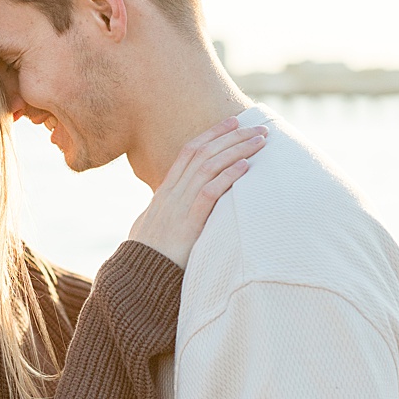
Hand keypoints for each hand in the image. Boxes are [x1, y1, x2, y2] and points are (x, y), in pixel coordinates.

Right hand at [128, 116, 266, 266]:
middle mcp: (171, 193)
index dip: (212, 134)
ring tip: (260, 140)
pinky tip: (246, 165)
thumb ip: (165, 211)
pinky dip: (228, 176)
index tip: (233, 123)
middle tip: (257, 127)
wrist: (138, 276)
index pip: (188, 152)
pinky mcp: (188, 222)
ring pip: (209, 167)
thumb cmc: (147, 255)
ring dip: (237, 150)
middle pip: (203, 153)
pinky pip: (210, 192)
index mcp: (164, 191)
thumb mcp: (152, 225)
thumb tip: (172, 205)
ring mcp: (178, 206)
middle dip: (232, 137)